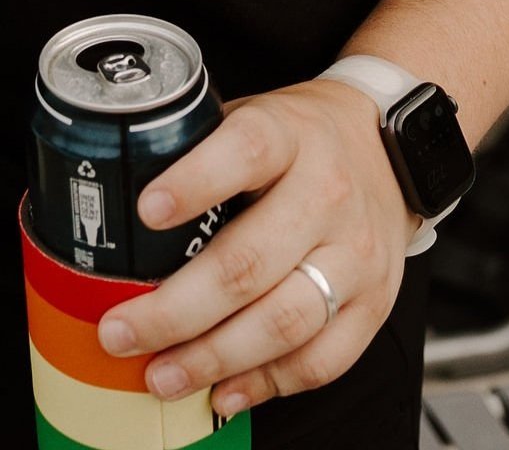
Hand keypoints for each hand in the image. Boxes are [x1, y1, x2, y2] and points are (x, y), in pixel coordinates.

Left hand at [93, 77, 410, 421]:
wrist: (390, 151)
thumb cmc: (302, 139)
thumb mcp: (253, 116)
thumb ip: (198, 149)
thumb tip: (118, 201)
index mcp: (288, 136)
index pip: (245, 150)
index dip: (194, 181)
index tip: (145, 210)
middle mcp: (326, 195)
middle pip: (249, 262)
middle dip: (176, 310)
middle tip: (122, 331)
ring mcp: (354, 256)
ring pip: (283, 322)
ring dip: (214, 358)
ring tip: (162, 374)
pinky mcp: (373, 305)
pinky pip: (320, 360)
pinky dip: (266, 384)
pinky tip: (222, 392)